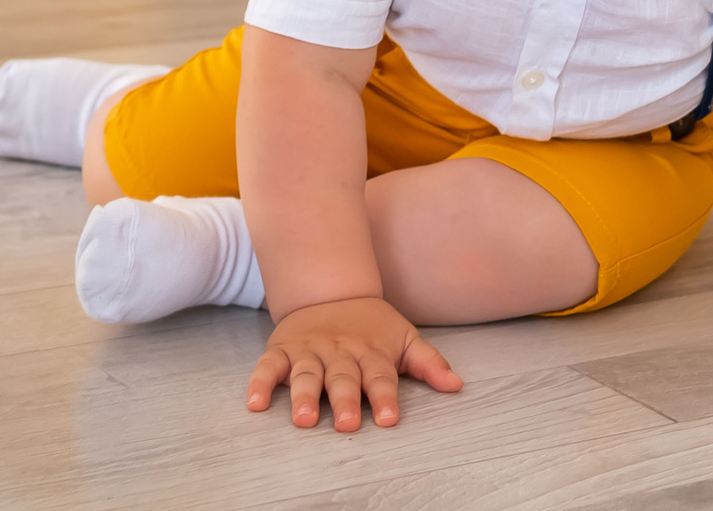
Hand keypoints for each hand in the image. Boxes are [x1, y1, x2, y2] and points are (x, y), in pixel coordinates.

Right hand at [245, 297, 462, 431]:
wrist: (328, 288)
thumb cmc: (371, 325)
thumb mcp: (404, 337)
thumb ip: (429, 363)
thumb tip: (457, 385)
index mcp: (369, 350)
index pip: (380, 375)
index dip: (384, 397)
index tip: (389, 419)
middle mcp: (338, 350)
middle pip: (342, 377)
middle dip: (345, 400)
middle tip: (347, 425)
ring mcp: (308, 350)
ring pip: (306, 374)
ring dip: (304, 396)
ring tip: (304, 419)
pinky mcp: (282, 350)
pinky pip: (268, 366)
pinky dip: (260, 383)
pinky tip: (256, 403)